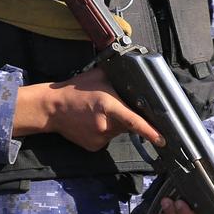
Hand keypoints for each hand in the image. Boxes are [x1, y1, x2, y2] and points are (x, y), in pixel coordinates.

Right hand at [11, 68, 163, 151]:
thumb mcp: (98, 76)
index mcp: (108, 106)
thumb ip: (118, 74)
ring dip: (115, 123)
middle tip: (112, 105)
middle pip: (127, 124)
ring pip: (118, 132)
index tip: (162, 138)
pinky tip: (93, 122)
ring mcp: (99, 138)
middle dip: (127, 116)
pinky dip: (106, 131)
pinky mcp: (93, 146)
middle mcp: (105, 124)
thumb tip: (136, 66)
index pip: (133, 121)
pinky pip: (108, 139)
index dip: (150, 131)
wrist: (52, 108)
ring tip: (98, 112)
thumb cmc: (75, 90)